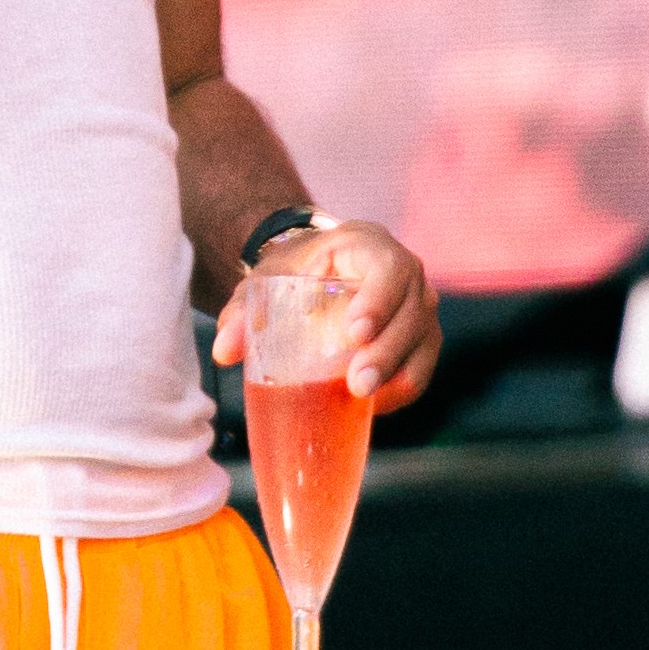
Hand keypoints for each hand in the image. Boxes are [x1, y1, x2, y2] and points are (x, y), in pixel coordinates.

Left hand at [211, 215, 440, 413]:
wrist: (315, 273)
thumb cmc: (293, 273)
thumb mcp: (266, 282)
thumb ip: (242, 312)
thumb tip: (223, 350)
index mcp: (368, 245)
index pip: (388, 267)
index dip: (379, 299)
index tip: (355, 332)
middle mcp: (406, 271)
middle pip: (412, 310)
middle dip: (387, 351)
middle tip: (357, 384)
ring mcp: (419, 305)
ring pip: (425, 340)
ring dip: (398, 373)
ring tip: (364, 399)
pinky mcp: (422, 336)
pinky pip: (422, 365)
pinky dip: (403, 386)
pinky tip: (374, 405)